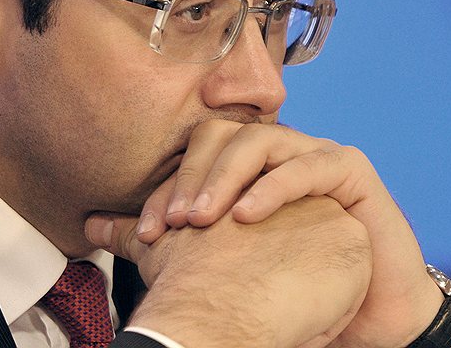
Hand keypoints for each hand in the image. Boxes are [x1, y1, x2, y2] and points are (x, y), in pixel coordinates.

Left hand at [135, 120, 443, 346]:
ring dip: (225, 178)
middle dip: (190, 177)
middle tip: (172, 223)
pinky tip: (246, 215)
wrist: (361, 312)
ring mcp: (310, 154)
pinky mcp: (347, 167)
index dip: (166, 188)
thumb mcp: (215, 260)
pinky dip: (272, 187)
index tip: (146, 232)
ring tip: (204, 220)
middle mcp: (273, 152)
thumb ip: (157, 239)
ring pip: (259, 143)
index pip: (193, 155)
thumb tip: (89, 223)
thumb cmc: (289, 286)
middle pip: (220, 137)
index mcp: (240, 166)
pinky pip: (306, 165)